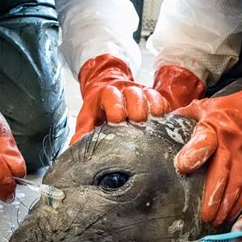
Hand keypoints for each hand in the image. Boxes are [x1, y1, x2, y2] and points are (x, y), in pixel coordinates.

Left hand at [71, 55, 204, 143]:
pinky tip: (166, 121)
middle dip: (136, 106)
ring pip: (149, 94)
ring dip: (152, 107)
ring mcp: (141, 94)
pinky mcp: (153, 100)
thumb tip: (75, 149)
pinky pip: (162, 100)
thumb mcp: (87, 121)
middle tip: (137, 120)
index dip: (115, 106)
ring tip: (155, 120)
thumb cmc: (98, 112)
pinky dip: (164, 110)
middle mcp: (124, 92)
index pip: (111, 94)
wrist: (109, 96)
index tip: (117, 119)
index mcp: (105, 95)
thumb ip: (82, 134)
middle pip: (133, 93)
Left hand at [174, 61, 241, 225]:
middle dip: (214, 194)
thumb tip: (148, 129)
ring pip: (237, 181)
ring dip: (227, 204)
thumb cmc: (214, 113)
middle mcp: (231, 139)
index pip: (205, 140)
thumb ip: (176, 121)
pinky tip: (230, 215)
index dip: (195, 153)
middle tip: (205, 215)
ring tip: (215, 220)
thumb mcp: (194, 110)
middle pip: (223, 168)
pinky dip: (239, 202)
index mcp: (212, 125)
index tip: (183, 167)